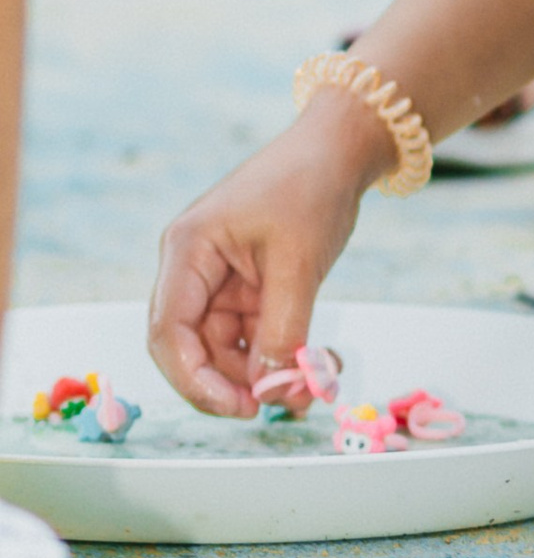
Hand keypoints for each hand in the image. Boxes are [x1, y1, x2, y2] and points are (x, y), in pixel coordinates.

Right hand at [149, 100, 386, 417]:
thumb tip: (272, 390)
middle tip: (277, 405)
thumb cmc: (311, 187)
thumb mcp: (298, 263)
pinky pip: (254, 334)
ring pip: (227, 347)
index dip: (193, 379)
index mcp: (187, 250)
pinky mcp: (249, 286)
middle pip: (193, 346)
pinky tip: (314, 365)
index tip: (236, 407)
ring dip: (263, 373)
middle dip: (232, 382)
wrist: (341, 149)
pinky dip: (279, 354)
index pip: (168, 331)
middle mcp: (194, 268)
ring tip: (311, 384)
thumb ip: (282, 329)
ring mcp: (221, 279)